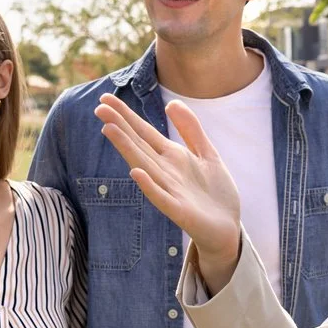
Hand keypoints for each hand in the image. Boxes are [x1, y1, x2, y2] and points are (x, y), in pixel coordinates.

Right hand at [94, 95, 242, 288]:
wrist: (228, 229)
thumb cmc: (215, 194)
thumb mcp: (207, 154)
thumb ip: (191, 130)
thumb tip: (172, 103)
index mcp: (172, 157)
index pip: (144, 132)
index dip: (126, 115)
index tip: (105, 98)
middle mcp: (165, 172)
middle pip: (139, 145)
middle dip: (120, 127)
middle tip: (99, 108)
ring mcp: (170, 191)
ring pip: (144, 167)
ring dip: (127, 149)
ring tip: (109, 129)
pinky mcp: (180, 211)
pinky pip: (161, 198)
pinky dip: (149, 186)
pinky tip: (135, 173)